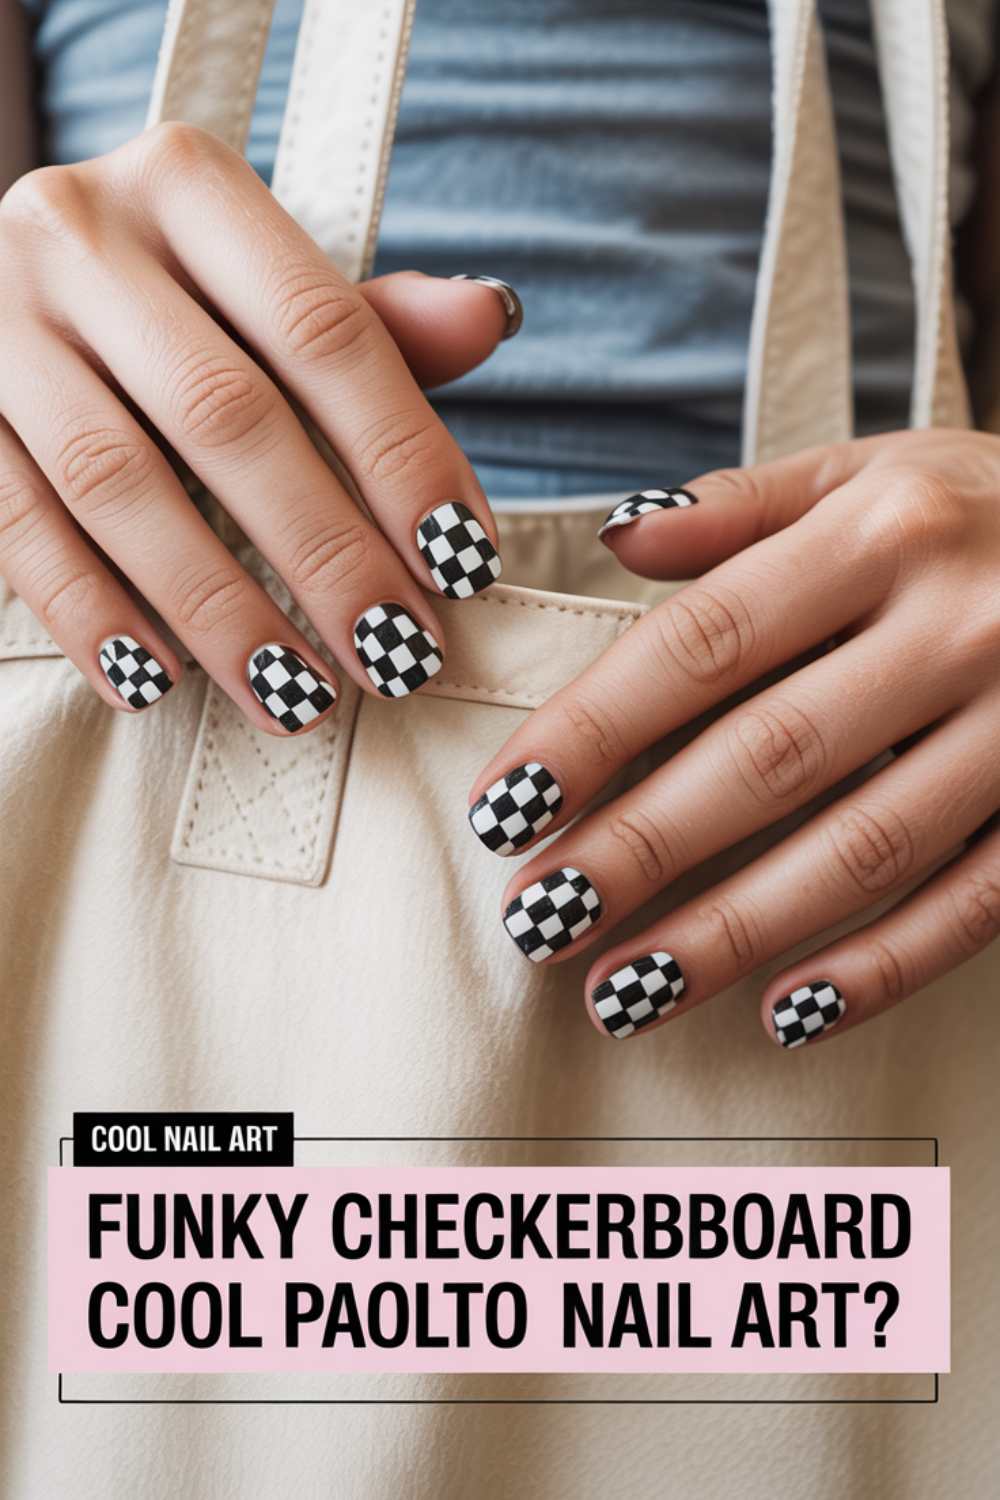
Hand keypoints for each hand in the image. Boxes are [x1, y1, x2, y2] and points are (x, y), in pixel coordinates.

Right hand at [0, 124, 509, 730]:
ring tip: (294, 694)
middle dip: (324, 550)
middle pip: (226, 414)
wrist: (3, 282)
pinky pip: (16, 525)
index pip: (324, 328)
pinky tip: (154, 682)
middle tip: (394, 654)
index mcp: (188, 184)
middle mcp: (80, 232)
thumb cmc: (172, 298)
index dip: (403, 454)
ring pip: (117, 481)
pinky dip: (89, 612)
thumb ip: (374, 320)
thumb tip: (489, 318)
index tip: (462, 563)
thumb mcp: (267, 287)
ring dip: (215, 605)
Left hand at [468, 429, 999, 1048]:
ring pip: (864, 849)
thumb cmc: (984, 511)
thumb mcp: (871, 473)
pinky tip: (788, 1012)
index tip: (506, 806)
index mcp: (884, 532)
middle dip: (640, 849)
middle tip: (539, 917)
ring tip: (625, 986)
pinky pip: (975, 903)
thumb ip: (741, 506)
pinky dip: (882, 967)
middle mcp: (959, 627)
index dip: (594, 730)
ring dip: (735, 931)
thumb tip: (615, 537)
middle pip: (767, 757)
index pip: (703, 642)